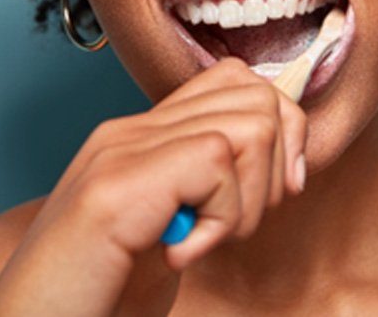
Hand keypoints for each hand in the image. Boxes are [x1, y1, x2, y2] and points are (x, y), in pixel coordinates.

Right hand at [0, 58, 307, 315]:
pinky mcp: (119, 184)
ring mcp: (122, 150)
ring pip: (248, 125)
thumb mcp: (168, 232)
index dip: (280, 129)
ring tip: (204, 238)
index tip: (273, 193)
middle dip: (276, 164)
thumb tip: (275, 161)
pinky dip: (222, 219)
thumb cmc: (97, 296)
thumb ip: (202, 189)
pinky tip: (179, 253)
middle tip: (235, 221)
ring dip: (249, 198)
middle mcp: (132, 131)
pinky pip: (217, 162)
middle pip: (253, 94)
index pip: (235, 81)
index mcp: (143, 138)